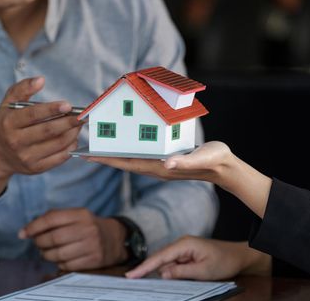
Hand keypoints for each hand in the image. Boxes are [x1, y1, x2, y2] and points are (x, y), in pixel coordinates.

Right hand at [0, 76, 84, 199]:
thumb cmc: (7, 124)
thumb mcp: (8, 104)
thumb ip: (22, 89)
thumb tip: (41, 80)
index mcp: (9, 123)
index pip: (33, 115)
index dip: (52, 109)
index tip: (68, 105)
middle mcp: (16, 142)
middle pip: (48, 131)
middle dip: (69, 122)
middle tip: (83, 115)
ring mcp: (26, 157)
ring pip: (57, 144)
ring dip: (73, 133)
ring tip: (79, 123)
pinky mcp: (36, 168)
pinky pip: (59, 158)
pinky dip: (70, 146)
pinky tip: (73, 137)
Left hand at [19, 208, 128, 270]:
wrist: (113, 238)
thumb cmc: (86, 226)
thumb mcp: (75, 216)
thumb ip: (53, 218)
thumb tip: (26, 231)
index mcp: (81, 214)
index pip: (52, 218)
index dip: (34, 226)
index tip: (23, 233)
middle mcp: (88, 228)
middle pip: (53, 238)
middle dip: (39, 243)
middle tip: (37, 244)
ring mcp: (92, 245)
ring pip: (58, 254)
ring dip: (47, 255)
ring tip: (47, 252)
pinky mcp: (94, 259)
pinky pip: (67, 265)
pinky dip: (59, 264)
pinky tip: (60, 259)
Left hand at [87, 141, 271, 217]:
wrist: (225, 167)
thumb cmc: (214, 161)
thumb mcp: (200, 158)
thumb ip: (184, 162)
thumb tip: (167, 164)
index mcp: (160, 167)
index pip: (127, 163)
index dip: (106, 159)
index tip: (87, 155)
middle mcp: (157, 167)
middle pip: (124, 162)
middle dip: (105, 156)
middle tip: (84, 148)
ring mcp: (161, 164)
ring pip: (132, 158)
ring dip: (115, 153)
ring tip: (100, 145)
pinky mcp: (166, 159)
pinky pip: (142, 153)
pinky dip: (130, 148)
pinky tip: (125, 143)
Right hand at [126, 236, 270, 280]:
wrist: (239, 256)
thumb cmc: (224, 261)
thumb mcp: (204, 270)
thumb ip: (182, 272)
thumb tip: (162, 274)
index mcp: (184, 244)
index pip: (160, 257)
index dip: (144, 266)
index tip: (131, 275)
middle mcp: (181, 244)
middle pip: (159, 259)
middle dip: (147, 270)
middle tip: (132, 280)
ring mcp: (183, 250)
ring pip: (166, 264)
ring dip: (162, 274)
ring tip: (150, 280)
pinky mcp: (186, 256)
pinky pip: (173, 265)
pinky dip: (169, 273)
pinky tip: (166, 280)